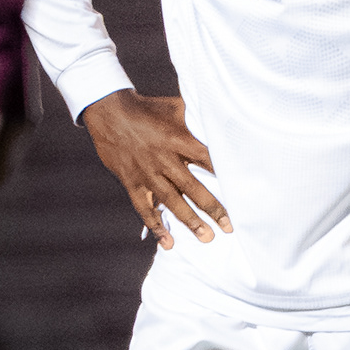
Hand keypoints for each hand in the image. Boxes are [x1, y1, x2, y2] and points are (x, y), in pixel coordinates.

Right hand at [83, 90, 230, 248]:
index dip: (224, 175)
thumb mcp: (175, 107)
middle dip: (212, 207)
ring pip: (171, 201)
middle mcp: (164, 159)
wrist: (109, 111)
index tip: (241, 191)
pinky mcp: (132, 182)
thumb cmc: (147, 108)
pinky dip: (155, 226)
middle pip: (192, 186)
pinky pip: (144, 208)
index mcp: (178, 139)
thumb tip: (221, 116)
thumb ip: (197, 118)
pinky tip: (167, 242)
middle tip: (229, 227)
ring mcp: (147, 173)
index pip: (207, 160)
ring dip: (189, 221)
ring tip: (206, 237)